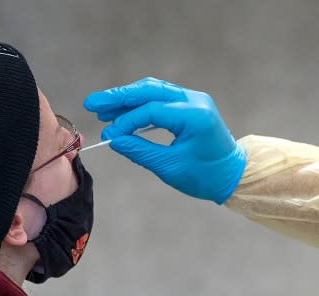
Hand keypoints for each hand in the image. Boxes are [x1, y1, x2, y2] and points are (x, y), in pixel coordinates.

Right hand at [83, 77, 245, 203]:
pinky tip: (121, 113)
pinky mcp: (189, 105)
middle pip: (149, 90)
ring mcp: (193, 100)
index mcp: (193, 116)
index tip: (108, 135)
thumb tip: (113, 139)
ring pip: (152, 90)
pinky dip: (138, 104)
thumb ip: (139, 150)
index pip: (150, 111)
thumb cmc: (205, 175)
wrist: (233, 174)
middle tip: (92, 103)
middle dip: (118, 96)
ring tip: (102, 108)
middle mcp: (194, 101)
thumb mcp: (169, 167)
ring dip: (126, 98)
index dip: (126, 121)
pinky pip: (159, 98)